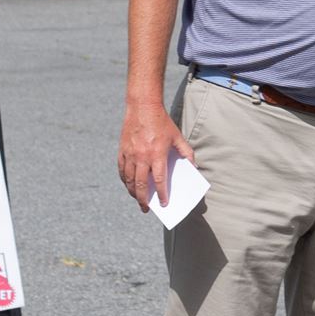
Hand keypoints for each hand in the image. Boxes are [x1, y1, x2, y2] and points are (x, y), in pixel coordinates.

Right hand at [118, 98, 194, 212]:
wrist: (142, 106)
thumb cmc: (162, 122)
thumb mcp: (177, 136)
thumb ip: (187, 152)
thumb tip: (193, 167)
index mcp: (157, 154)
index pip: (159, 180)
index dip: (162, 194)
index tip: (164, 203)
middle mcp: (142, 156)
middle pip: (141, 185)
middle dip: (143, 199)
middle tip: (146, 208)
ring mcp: (130, 154)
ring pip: (129, 180)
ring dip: (133, 192)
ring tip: (137, 199)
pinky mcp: (122, 150)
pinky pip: (121, 170)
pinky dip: (124, 180)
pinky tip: (128, 185)